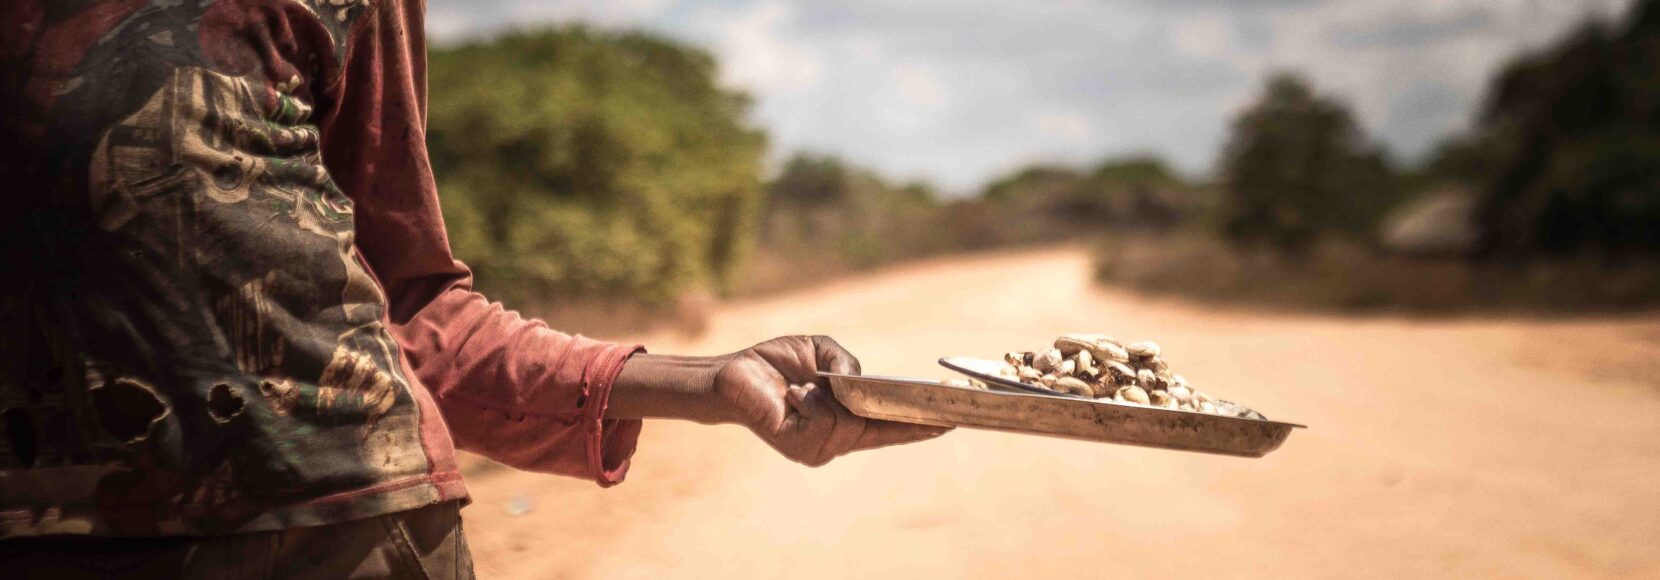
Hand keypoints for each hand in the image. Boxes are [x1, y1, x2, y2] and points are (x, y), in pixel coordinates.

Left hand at [608, 336, 950, 466]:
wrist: (733, 373)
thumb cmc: (777, 363)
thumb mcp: (822, 352)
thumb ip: (848, 365)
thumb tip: (859, 382)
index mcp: (848, 421)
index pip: (892, 429)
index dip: (921, 427)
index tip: (950, 421)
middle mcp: (836, 441)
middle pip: (879, 427)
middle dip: (877, 405)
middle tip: (858, 388)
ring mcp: (819, 449)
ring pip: (850, 423)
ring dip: (828, 396)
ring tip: (800, 387)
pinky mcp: (799, 446)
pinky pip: (825, 422)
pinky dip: (812, 401)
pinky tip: (793, 397)